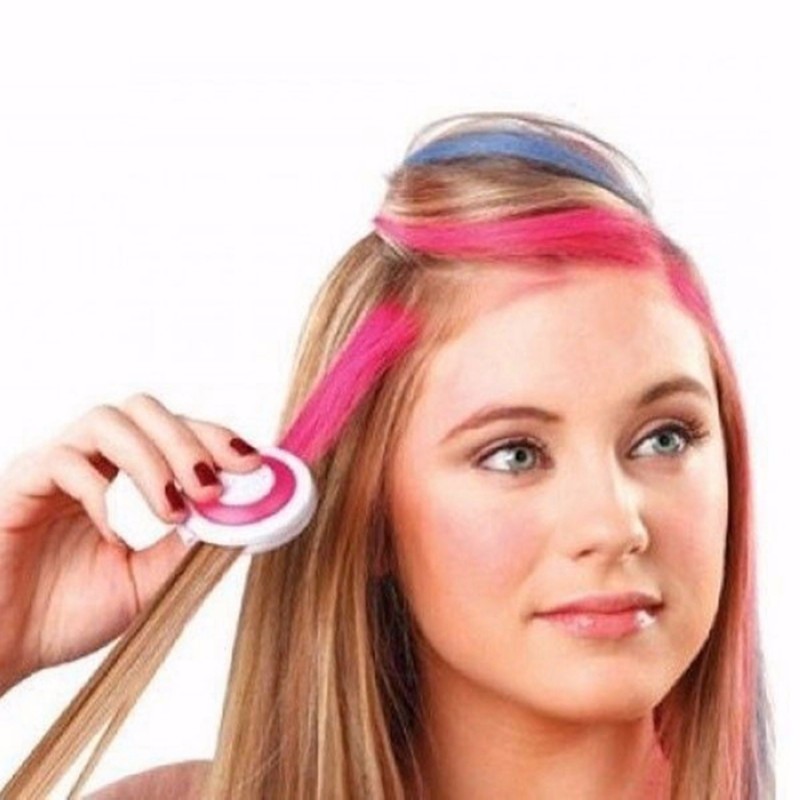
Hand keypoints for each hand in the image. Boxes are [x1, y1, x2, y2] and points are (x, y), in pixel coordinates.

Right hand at [0, 393, 261, 690]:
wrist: (2, 650)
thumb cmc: (66, 614)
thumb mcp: (149, 582)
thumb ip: (189, 548)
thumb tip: (241, 517)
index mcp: (121, 476)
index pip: (174, 431)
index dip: (215, 438)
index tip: (252, 465)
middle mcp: (90, 461)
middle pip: (144, 409)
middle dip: (189, 441)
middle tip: (213, 489)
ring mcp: (52, 469)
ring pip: (107, 421)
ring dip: (151, 459)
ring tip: (173, 510)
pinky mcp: (18, 485)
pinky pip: (60, 461)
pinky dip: (98, 491)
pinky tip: (114, 532)